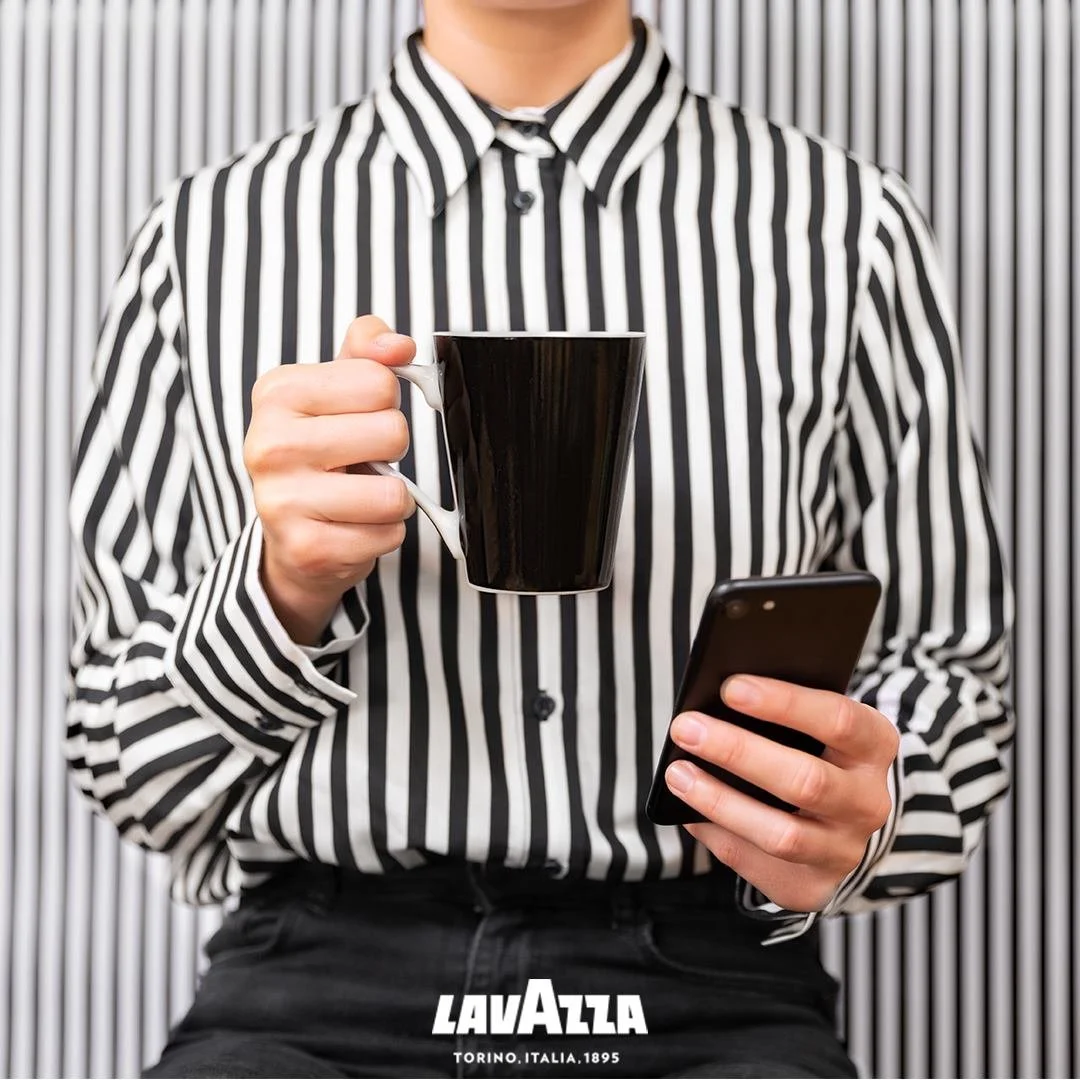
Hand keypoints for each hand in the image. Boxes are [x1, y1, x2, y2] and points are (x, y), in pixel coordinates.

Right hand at [244, 316, 416, 644]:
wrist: (293, 532)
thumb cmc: (324, 453)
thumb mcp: (338, 390)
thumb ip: (369, 353)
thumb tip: (398, 345)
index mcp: (277, 392)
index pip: (379, 382)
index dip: (385, 403)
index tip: (358, 419)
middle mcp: (269, 445)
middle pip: (392, 432)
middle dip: (392, 450)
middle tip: (363, 461)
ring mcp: (282, 501)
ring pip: (394, 493)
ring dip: (393, 498)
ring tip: (361, 496)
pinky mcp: (306, 549)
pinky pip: (387, 535)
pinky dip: (383, 534)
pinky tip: (354, 527)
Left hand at [665, 675, 898, 911]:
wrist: (841, 819)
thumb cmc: (813, 751)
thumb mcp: (815, 726)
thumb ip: (780, 715)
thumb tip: (714, 703)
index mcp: (875, 747)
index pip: (838, 720)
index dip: (784, 703)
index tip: (730, 688)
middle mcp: (868, 802)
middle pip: (806, 781)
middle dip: (738, 752)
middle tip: (686, 729)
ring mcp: (844, 850)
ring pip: (781, 835)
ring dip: (720, 802)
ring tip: (678, 774)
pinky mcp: (813, 886)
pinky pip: (757, 864)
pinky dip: (717, 835)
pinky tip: (688, 812)